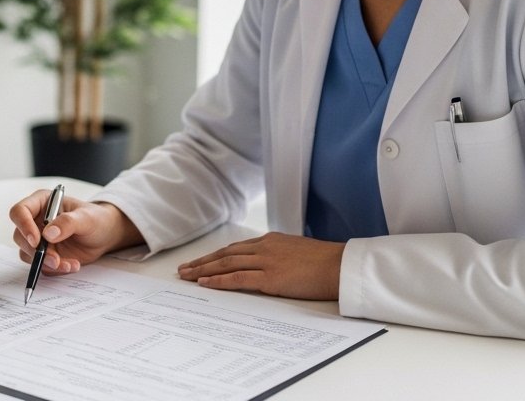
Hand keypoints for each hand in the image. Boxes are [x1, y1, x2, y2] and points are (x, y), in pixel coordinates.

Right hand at [9, 191, 142, 274]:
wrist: (105, 235)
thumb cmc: (96, 219)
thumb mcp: (86, 218)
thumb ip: (68, 222)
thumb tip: (48, 234)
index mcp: (41, 203)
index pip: (20, 212)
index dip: (23, 226)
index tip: (37, 241)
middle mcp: (35, 221)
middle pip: (20, 236)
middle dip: (36, 251)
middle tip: (54, 259)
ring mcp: (39, 239)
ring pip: (28, 254)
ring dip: (46, 263)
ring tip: (69, 264)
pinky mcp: (44, 255)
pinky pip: (41, 266)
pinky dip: (55, 270)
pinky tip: (72, 265)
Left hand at [176, 232, 344, 299]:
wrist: (341, 266)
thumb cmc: (326, 263)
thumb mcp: (298, 253)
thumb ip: (280, 256)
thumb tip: (271, 266)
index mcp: (271, 241)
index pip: (235, 248)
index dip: (215, 256)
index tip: (201, 262)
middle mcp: (264, 247)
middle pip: (225, 254)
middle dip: (202, 262)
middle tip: (183, 269)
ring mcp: (266, 261)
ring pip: (225, 264)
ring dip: (203, 270)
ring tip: (186, 277)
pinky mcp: (270, 277)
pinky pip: (237, 278)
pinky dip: (218, 280)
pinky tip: (204, 284)